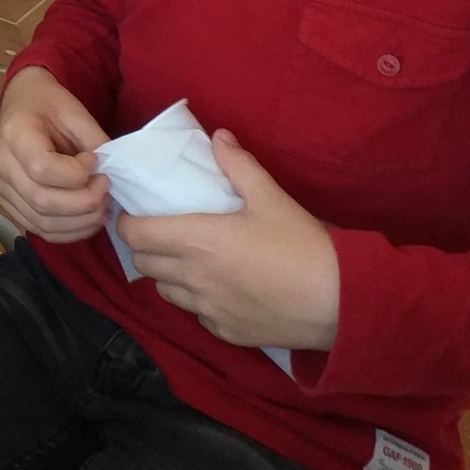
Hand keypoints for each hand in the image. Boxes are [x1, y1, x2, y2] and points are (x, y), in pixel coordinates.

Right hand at [0, 66, 112, 243]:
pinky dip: (68, 231)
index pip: (43, 169)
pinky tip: (88, 219)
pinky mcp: (10, 203)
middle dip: (85, 203)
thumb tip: (114, 174)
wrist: (22, 102)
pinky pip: (39, 229)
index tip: (94, 161)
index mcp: (15, 134)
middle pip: (43, 201)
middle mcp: (2, 165)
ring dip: (80, 222)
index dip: (77, 174)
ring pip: (42, 222)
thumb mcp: (75, 112)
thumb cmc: (48, 103)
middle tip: (106, 187)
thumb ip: (95, 142)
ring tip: (102, 206)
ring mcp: (2, 188)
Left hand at [116, 129, 340, 351]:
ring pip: (166, 291)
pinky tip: (219, 287)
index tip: (139, 211)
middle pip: (143, 264)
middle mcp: (194, 279)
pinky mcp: (226, 332)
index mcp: (196, 241)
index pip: (135, 234)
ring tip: (189, 258)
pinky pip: (196, 314)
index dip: (129, 222)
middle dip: (146, 246)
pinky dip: (197, 300)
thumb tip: (219, 138)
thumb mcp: (271, 198)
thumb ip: (239, 166)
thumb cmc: (302, 246)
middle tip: (164, 231)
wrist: (339, 303)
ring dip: (169, 274)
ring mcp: (208, 309)